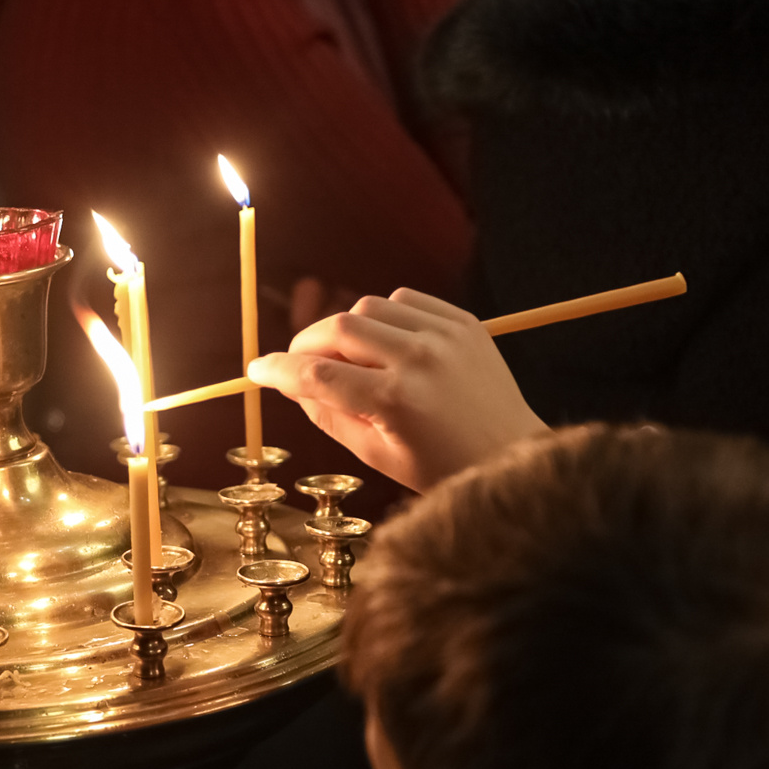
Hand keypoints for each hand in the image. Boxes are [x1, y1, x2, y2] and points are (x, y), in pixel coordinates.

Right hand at [247, 288, 548, 491]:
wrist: (511, 455)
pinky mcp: (464, 323)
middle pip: (339, 328)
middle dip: (308, 343)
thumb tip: (291, 384)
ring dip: (348, 328)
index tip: (257, 369)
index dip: (279, 370)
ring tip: (350, 358)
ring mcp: (446, 336)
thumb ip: (329, 415)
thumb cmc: (442, 467)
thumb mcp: (377, 454)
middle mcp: (420, 359)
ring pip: (370, 306)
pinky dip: (385, 316)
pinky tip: (386, 343)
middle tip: (299, 363)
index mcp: (395, 401)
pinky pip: (407, 300)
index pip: (317, 374)